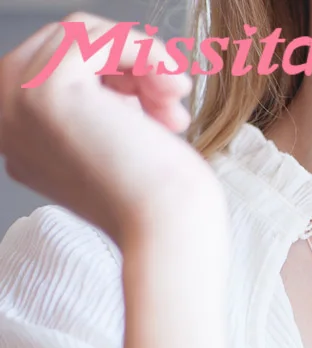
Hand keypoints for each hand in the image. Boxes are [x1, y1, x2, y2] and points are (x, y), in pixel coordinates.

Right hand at [0, 12, 223, 247]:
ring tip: (175, 102)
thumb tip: (117, 69)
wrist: (169, 228)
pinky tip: (169, 86)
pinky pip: (95, 36)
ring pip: (82, 36)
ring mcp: (17, 102)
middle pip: (66, 47)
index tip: (155, 107)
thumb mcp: (116, 141)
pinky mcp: (45, 90)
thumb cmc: (161, 200)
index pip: (58, 73)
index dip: (115, 78)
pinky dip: (143, 52)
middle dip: (130, 67)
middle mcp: (7, 121)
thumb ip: (101, 107)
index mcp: (22, 140)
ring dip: (142, 61)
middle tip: (172, 103)